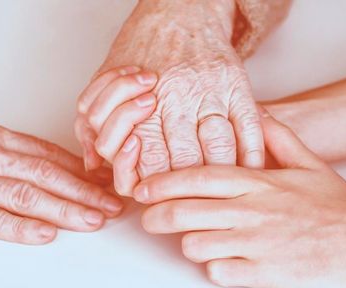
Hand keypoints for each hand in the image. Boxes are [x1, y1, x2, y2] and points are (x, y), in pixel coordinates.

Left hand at [76, 0, 263, 190]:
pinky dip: (252, 154)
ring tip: (221, 197)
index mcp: (142, 101)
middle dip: (186, 190)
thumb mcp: (104, 83)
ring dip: (220, 178)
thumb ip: (95, 126)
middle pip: (182, 161)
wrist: (179, 11)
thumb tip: (94, 163)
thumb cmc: (140, 50)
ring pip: (217, 148)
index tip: (158, 202)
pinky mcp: (236, 85)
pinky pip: (249, 126)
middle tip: (191, 209)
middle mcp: (176, 97)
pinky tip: (251, 171)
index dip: (152, 187)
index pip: (146, 159)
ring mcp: (210, 91)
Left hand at [132, 116, 345, 287]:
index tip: (143, 189)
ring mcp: (256, 244)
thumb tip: (258, 112)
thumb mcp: (310, 163)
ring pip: (194, 245)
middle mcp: (251, 211)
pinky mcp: (264, 274)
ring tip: (196, 241)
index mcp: (258, 182)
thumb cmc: (338, 206)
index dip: (161, 183)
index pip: (195, 178)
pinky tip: (224, 263)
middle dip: (155, 217)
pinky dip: (214, 269)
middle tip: (149, 220)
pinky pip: (219, 273)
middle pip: (183, 212)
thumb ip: (279, 136)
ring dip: (188, 244)